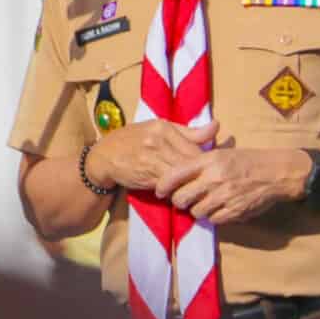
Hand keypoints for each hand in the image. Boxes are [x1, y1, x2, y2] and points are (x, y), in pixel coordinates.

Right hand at [86, 120, 211, 194]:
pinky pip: (171, 185)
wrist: (103, 157)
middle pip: (191, 161)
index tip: (212, 168)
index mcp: (164, 127)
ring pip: (182, 174)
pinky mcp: (148, 176)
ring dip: (191, 184)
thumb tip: (216, 126)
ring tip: (198, 189)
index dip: (206, 160)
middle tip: (210, 182)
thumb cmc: (132, 141)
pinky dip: (178, 189)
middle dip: (201, 174)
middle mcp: (159, 141)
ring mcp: (152, 159)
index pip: (195, 145)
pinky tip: (181, 192)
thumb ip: (188, 132)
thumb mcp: (158, 129)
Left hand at [155, 132, 308, 225]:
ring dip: (196, 210)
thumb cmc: (245, 161)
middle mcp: (214, 178)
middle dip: (178, 201)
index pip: (175, 174)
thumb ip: (198, 163)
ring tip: (202, 204)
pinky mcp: (235, 211)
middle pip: (181, 198)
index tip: (160, 190)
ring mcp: (224, 196)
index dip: (163, 185)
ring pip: (195, 212)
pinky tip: (216, 209)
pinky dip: (212, 217)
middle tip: (182, 200)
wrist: (276, 172)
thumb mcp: (220, 153)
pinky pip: (213, 220)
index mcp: (209, 160)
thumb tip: (174, 175)